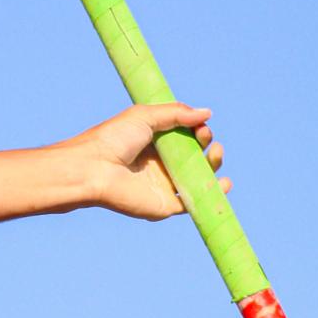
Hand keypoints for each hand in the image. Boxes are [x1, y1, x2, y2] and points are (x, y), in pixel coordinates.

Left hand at [70, 102, 228, 220]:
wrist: (93, 168)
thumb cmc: (112, 139)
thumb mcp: (145, 116)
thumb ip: (176, 113)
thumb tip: (207, 112)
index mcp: (156, 143)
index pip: (187, 137)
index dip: (198, 131)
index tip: (201, 126)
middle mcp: (161, 165)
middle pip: (196, 157)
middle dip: (208, 146)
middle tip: (205, 138)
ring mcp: (164, 185)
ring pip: (199, 179)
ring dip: (214, 167)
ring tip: (216, 153)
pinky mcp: (164, 205)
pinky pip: (193, 203)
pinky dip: (212, 195)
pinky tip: (224, 183)